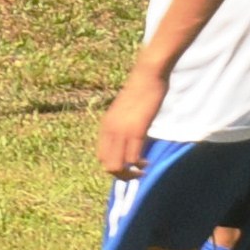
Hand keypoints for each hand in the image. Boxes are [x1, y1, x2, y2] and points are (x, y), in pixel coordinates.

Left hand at [97, 60, 168, 178]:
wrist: (147, 75)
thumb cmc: (141, 90)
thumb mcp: (125, 112)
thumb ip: (123, 126)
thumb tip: (129, 141)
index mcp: (106, 126)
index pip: (102, 157)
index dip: (115, 166)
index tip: (129, 165)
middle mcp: (109, 131)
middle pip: (108, 165)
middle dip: (122, 175)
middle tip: (137, 173)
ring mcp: (121, 131)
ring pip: (118, 166)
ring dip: (131, 173)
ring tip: (143, 169)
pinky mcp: (136, 130)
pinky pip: (132, 158)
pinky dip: (139, 165)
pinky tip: (147, 162)